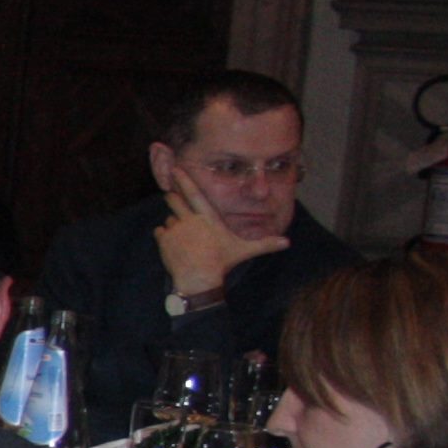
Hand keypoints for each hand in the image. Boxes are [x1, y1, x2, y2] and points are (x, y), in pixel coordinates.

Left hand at [155, 173, 288, 298]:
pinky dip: (165, 237)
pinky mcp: (163, 239)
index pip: (194, 193)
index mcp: (208, 217)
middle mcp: (189, 219)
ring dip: (174, 225)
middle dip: (173, 198)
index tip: (175, 169)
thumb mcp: (245, 251)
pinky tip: (175, 247)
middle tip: (173, 200)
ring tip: (184, 240)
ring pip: (169, 219)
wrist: (199, 279)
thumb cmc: (222, 263)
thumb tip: (287, 242)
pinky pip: (160, 232)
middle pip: (174, 200)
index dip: (184, 179)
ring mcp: (175, 228)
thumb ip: (265, 244)